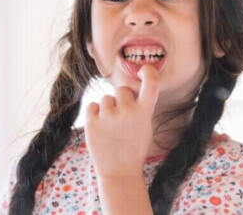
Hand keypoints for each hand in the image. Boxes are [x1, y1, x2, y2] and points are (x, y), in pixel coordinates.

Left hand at [84, 64, 159, 178]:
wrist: (119, 173)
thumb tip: (128, 91)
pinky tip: (100, 127)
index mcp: (144, 112)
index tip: (145, 69)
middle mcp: (127, 110)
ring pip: (106, 98)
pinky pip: (92, 105)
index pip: (151, 84)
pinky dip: (95, 114)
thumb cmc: (134, 149)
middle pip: (122, 90)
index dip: (148, 72)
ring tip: (111, 126)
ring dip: (107, 108)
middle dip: (121, 100)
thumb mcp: (145, 127)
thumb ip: (139, 108)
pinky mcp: (91, 121)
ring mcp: (108, 115)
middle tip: (122, 118)